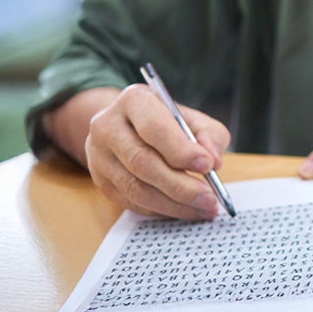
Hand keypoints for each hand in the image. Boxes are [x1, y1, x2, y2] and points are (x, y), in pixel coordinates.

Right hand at [81, 84, 231, 219]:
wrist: (129, 126)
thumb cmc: (168, 122)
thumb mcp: (193, 119)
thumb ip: (209, 136)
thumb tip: (213, 161)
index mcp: (133, 100)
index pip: (154, 128)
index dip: (180, 150)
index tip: (208, 166)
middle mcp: (107, 126)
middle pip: (142, 162)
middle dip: (180, 185)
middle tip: (209, 198)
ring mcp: (98, 156)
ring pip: (135, 188)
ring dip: (173, 203)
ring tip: (203, 208)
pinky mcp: (100, 181)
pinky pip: (130, 202)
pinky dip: (160, 210)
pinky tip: (183, 210)